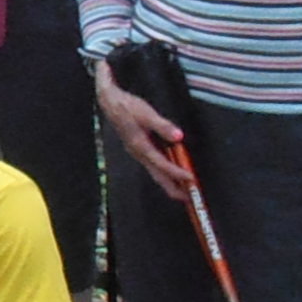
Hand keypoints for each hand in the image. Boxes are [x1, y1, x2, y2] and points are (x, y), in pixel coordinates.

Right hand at [94, 65, 196, 203]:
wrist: (110, 103)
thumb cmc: (128, 107)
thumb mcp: (147, 114)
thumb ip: (163, 126)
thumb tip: (179, 137)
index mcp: (141, 147)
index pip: (163, 165)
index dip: (177, 173)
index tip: (191, 178)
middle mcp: (139, 153)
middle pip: (158, 176)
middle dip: (173, 188)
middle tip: (187, 199)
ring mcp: (138, 152)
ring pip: (155, 173)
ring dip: (169, 182)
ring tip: (182, 190)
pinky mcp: (139, 149)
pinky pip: (153, 165)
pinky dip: (164, 172)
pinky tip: (171, 172)